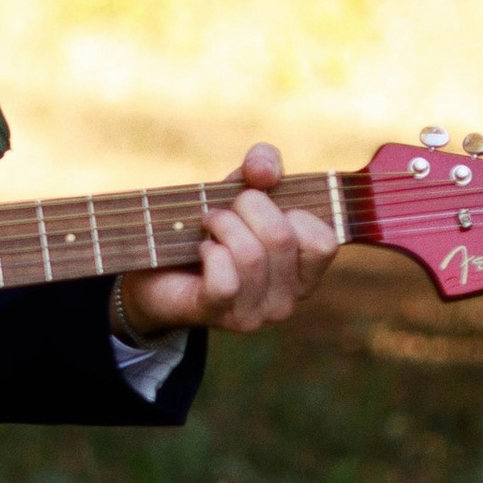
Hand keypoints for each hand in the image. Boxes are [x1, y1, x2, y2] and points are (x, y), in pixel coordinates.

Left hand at [115, 145, 334, 344]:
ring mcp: (256, 313)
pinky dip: (210, 253)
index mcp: (304, 273)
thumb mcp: (243, 188)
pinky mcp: (219, 315)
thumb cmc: (213, 229)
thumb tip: (263, 172)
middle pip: (281, 238)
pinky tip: (203, 249)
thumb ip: (263, 166)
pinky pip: (226, 280)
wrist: (159, 272)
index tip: (265, 206)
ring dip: (222, 225)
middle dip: (247, 207)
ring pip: (251, 256)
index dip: (294, 211)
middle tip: (225, 209)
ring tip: (208, 224)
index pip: (323, 242)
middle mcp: (287, 300)